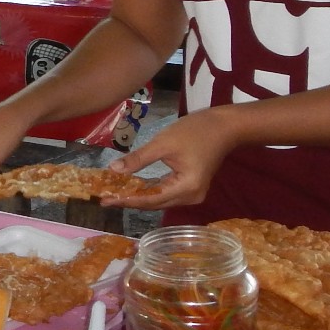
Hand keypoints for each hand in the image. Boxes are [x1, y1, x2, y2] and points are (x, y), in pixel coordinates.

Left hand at [116, 108, 244, 208]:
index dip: (126, 200)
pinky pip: (166, 192)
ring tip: (114, 194)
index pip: (150, 200)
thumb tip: (113, 170)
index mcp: (186, 188)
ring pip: (159, 199)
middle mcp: (190, 197)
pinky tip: (133, 187)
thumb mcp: (163, 143)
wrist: (225, 126)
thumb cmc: (196, 131)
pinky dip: (149, 190)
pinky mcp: (191, 187)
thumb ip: (138, 159)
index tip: (105, 200)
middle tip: (104, 198)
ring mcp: (192, 194)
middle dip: (129, 200)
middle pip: (154, 203)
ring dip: (138, 195)